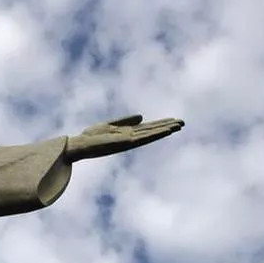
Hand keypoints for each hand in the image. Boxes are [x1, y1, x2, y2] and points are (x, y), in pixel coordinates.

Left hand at [65, 114, 184, 161]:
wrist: (80, 145)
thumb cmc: (92, 136)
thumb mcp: (109, 124)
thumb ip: (125, 121)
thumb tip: (142, 117)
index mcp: (127, 133)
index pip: (148, 128)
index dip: (161, 124)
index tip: (174, 120)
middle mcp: (131, 138)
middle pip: (152, 131)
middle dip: (167, 127)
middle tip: (183, 122)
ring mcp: (129, 141)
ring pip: (150, 134)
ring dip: (164, 130)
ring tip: (178, 126)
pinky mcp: (125, 143)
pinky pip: (142, 138)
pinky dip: (153, 134)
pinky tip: (163, 131)